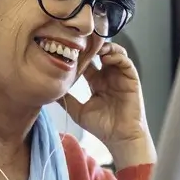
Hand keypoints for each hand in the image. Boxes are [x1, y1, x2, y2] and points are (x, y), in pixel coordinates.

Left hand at [65, 42, 156, 166]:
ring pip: (114, 53)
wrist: (120, 138)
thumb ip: (66, 99)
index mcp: (97, 82)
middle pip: (101, 53)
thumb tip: (49, 92)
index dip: (80, 55)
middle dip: (92, 46)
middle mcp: (108, 77)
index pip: (88, 62)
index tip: (69, 49)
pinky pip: (125, 61)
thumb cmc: (102, 127)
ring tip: (94, 47)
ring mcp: (120, 77)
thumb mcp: (78, 111)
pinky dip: (116, 56)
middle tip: (80, 41)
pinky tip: (105, 57)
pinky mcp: (131, 79)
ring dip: (105, 47)